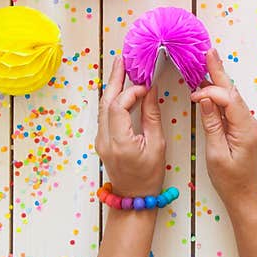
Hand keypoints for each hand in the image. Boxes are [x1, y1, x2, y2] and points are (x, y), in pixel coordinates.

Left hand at [95, 56, 165, 197]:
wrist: (133, 197)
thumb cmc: (149, 176)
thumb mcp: (156, 145)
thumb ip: (151, 116)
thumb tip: (150, 91)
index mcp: (120, 142)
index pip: (119, 106)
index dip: (131, 91)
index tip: (146, 85)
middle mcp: (105, 139)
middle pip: (105, 102)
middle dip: (114, 79)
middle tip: (122, 59)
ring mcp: (100, 140)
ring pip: (103, 107)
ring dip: (112, 87)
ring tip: (121, 68)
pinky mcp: (102, 140)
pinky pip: (105, 114)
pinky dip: (113, 99)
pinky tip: (121, 89)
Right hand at [191, 49, 256, 206]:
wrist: (244, 196)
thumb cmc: (229, 180)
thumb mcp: (216, 153)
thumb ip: (212, 124)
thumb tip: (205, 100)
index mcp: (245, 128)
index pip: (228, 99)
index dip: (210, 92)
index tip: (193, 96)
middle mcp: (250, 123)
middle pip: (232, 92)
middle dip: (219, 72)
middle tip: (209, 52)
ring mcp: (248, 125)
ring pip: (232, 98)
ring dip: (218, 82)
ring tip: (207, 63)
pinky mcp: (244, 129)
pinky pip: (231, 107)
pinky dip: (220, 95)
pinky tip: (211, 88)